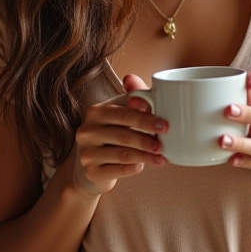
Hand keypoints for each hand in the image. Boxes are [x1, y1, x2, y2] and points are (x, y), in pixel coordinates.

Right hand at [72, 74, 167, 197]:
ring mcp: (86, 153)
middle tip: (163, 145)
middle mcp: (87, 131)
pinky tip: (142, 166)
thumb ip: (132, 95)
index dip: (145, 119)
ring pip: (121, 154)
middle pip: (123, 135)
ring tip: (161, 158)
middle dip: (146, 140)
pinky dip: (132, 168)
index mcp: (96, 112)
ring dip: (144, 156)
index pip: (124, 114)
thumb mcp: (123, 112)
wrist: (95, 161)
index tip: (164, 125)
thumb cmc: (115, 130)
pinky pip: (116, 171)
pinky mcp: (90, 172)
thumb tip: (131, 78)